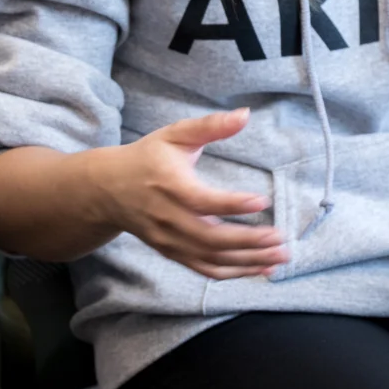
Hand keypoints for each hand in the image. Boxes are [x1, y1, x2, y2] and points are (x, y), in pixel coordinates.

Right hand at [108, 109, 289, 280]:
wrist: (107, 190)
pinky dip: (234, 273)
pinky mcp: (173, 253)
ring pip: (211, 259)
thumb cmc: (147, 158)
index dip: (232, 204)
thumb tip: (245, 115)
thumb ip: (210, 126)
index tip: (262, 201)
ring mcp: (170, 241)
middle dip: (249, 242)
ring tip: (280, 257)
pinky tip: (260, 269)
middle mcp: (168, 219)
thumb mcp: (175, 135)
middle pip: (210, 238)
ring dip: (248, 262)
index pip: (202, 200)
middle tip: (281, 239)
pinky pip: (205, 269)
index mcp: (169, 186)